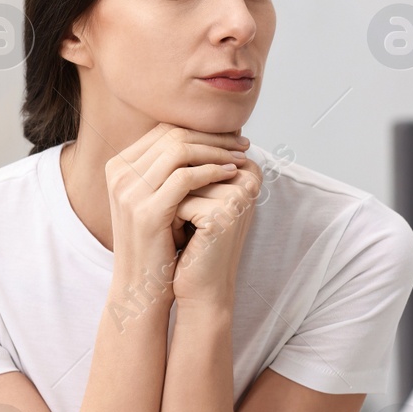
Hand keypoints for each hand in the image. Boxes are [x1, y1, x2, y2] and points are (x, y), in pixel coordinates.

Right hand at [103, 123, 250, 308]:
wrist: (140, 284)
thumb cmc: (155, 242)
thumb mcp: (154, 199)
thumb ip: (167, 169)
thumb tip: (204, 137)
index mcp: (118, 166)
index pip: (164, 130)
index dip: (201, 128)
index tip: (230, 135)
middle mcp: (119, 174)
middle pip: (173, 135)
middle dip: (213, 136)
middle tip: (243, 142)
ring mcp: (129, 191)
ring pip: (180, 150)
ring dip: (216, 151)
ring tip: (240, 158)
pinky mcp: (147, 210)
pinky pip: (185, 177)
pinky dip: (213, 171)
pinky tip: (231, 175)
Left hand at [170, 154, 260, 307]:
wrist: (200, 287)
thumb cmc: (193, 241)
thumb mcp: (194, 197)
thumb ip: (189, 163)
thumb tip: (163, 124)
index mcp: (246, 169)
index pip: (196, 147)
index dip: (171, 166)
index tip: (174, 195)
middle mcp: (249, 177)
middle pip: (188, 160)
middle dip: (167, 184)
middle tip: (168, 213)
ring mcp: (239, 194)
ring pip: (180, 180)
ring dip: (166, 203)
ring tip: (173, 226)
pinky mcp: (224, 213)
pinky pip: (178, 202)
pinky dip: (169, 221)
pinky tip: (179, 241)